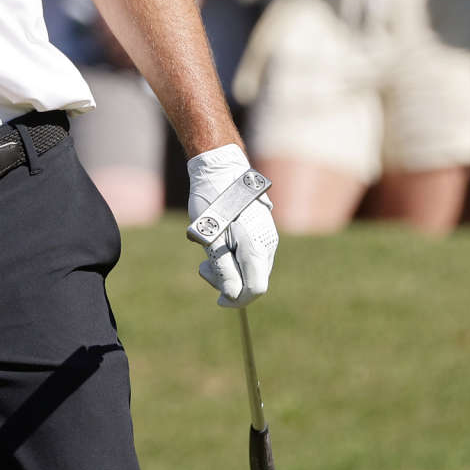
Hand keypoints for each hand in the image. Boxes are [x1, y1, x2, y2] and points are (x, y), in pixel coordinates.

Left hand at [186, 144, 278, 307]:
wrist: (219, 167)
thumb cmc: (212, 200)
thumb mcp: (210, 236)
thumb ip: (222, 267)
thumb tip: (231, 295)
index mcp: (257, 247)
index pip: (256, 288)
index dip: (237, 300)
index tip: (218, 301)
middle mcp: (267, 243)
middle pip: (253, 279)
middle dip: (228, 282)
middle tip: (202, 269)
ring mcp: (266, 236)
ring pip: (251, 267)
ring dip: (228, 269)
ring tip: (204, 255)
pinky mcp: (260, 229)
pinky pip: (249, 254)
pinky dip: (233, 257)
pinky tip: (216, 243)